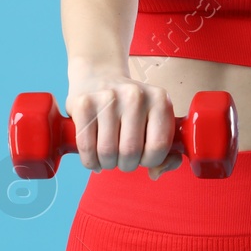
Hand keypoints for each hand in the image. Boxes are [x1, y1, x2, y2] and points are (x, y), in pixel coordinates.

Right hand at [64, 68, 184, 179]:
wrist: (99, 76)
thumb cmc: (130, 110)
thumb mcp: (154, 122)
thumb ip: (167, 152)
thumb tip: (156, 173)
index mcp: (160, 100)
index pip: (158, 147)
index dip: (149, 161)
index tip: (142, 157)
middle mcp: (135, 95)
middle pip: (131, 152)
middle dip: (126, 164)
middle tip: (122, 156)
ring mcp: (108, 97)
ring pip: (107, 153)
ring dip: (107, 164)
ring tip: (107, 155)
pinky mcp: (84, 103)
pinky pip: (86, 148)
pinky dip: (89, 161)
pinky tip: (93, 155)